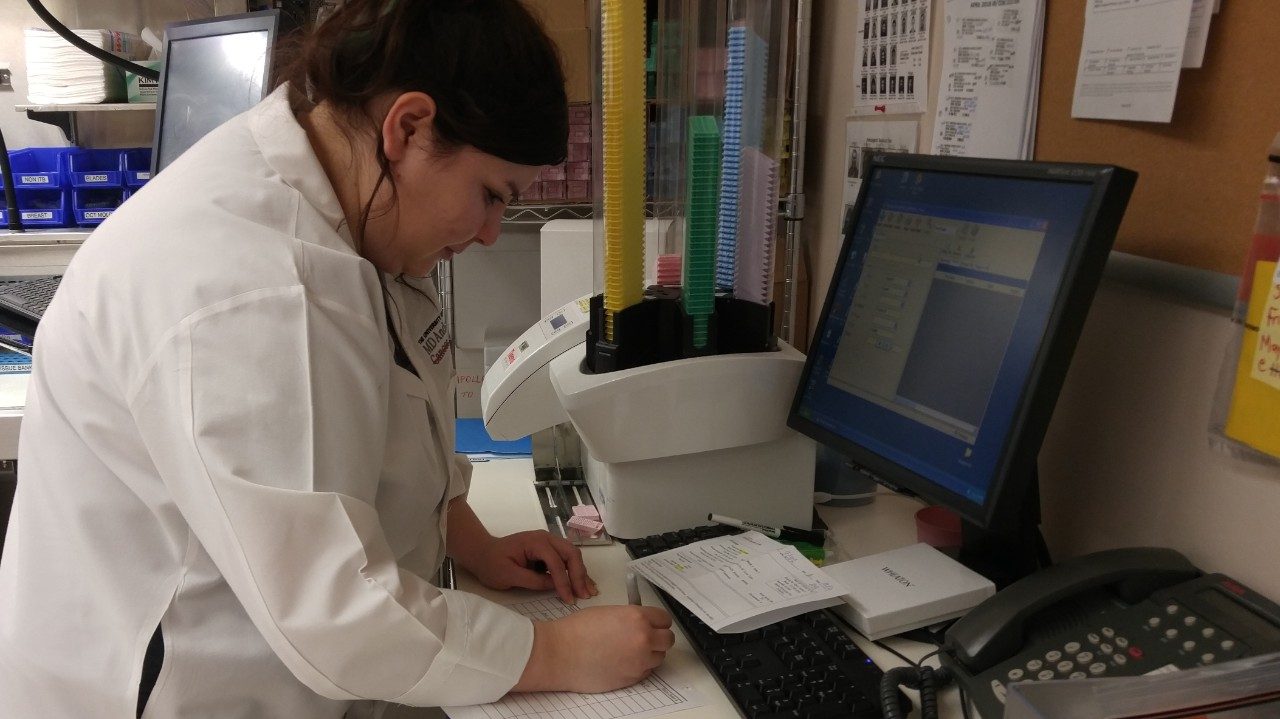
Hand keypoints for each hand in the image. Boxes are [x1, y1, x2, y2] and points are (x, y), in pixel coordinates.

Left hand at [470, 530, 597, 603]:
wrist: (482, 553)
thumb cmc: (492, 564)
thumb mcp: (508, 576)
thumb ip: (532, 581)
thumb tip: (554, 586)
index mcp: (535, 542)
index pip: (555, 562)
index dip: (563, 582)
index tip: (569, 599)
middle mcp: (546, 538)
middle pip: (571, 554)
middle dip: (579, 575)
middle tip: (584, 595)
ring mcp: (549, 542)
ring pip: (572, 555)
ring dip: (581, 573)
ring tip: (590, 591)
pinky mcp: (549, 550)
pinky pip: (566, 559)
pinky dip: (575, 571)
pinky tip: (583, 584)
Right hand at [512, 605, 675, 693]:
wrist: (560, 653)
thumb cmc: (576, 631)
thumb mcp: (609, 612)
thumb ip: (630, 618)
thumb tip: (641, 623)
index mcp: (637, 618)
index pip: (664, 619)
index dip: (658, 622)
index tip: (653, 624)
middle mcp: (643, 639)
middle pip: (668, 639)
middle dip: (659, 638)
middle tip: (647, 638)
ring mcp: (639, 661)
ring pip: (659, 658)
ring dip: (650, 654)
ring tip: (630, 651)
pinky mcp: (632, 678)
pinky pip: (645, 672)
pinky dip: (639, 667)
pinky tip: (622, 662)